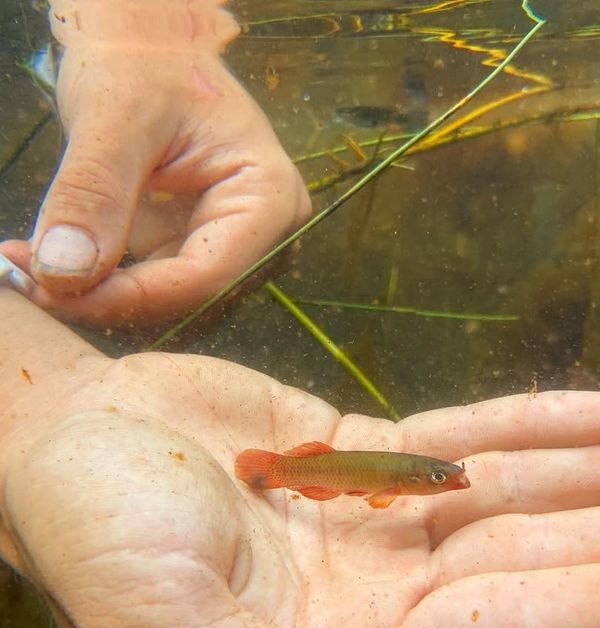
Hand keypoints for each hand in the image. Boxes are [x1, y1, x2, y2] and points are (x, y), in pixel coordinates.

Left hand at [0, 23, 309, 326]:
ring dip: (101, 295)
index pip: (203, 276)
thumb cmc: (146, 58)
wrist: (148, 46)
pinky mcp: (197, 250)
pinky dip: (102, 282)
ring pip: (168, 303)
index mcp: (269, 199)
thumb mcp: (116, 115)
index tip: (48, 291)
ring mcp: (233, 246)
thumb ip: (94, 192)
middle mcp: (263, 235)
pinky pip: (153, 287)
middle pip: (189, 298)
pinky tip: (54, 262)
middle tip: (25, 279)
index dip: (128, 296)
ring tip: (29, 264)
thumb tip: (62, 274)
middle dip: (110, 298)